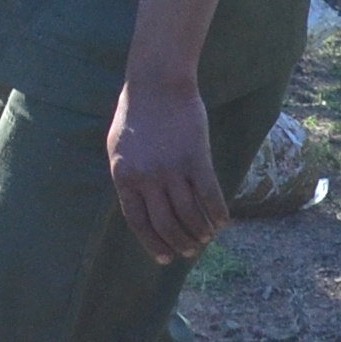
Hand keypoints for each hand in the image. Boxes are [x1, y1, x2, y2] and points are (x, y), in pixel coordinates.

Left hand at [107, 74, 226, 264]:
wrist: (157, 83)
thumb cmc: (136, 114)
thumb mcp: (118, 149)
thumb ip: (127, 178)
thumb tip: (139, 207)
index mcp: (124, 177)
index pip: (139, 222)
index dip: (153, 244)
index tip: (166, 259)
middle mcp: (147, 178)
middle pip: (166, 224)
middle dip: (180, 243)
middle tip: (191, 251)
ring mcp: (172, 169)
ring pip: (189, 214)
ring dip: (200, 231)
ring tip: (207, 238)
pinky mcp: (196, 159)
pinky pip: (209, 196)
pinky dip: (217, 213)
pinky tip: (222, 222)